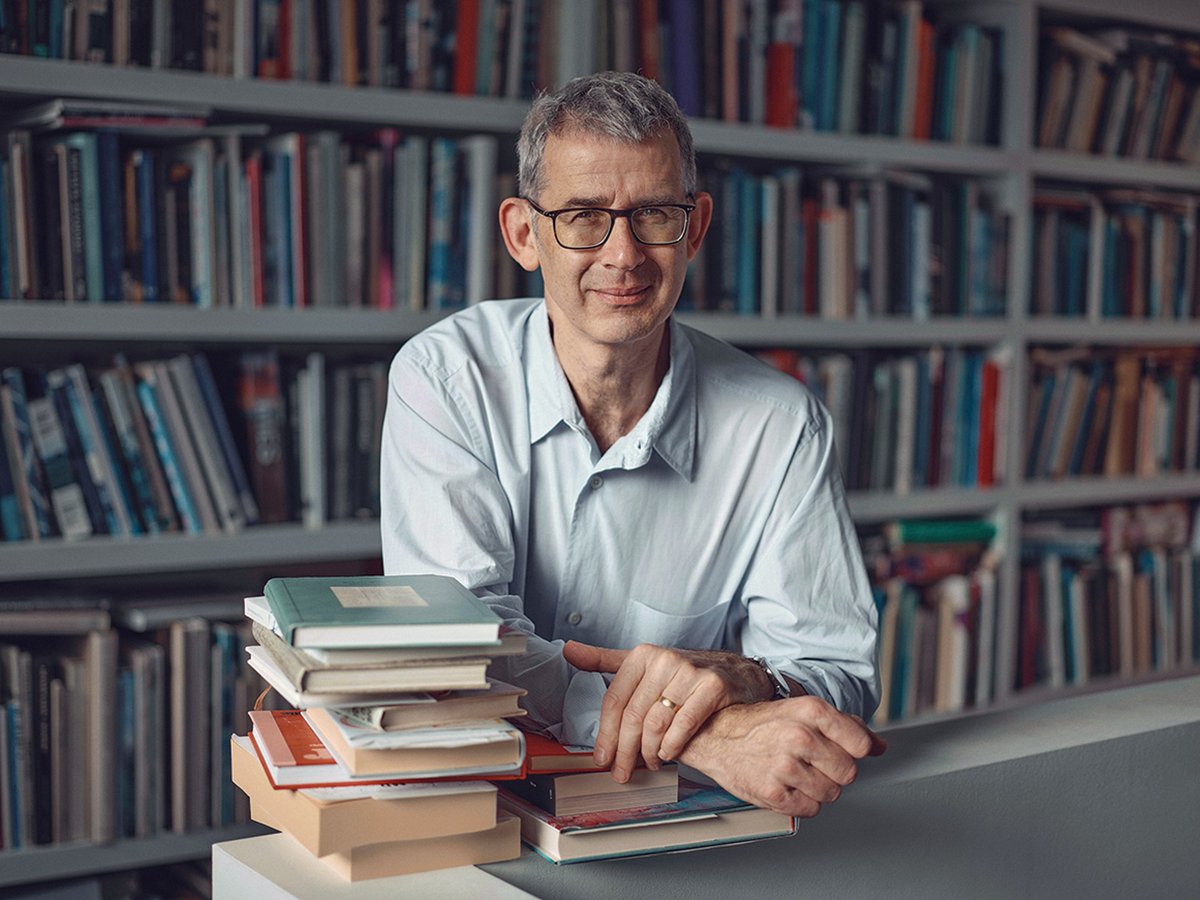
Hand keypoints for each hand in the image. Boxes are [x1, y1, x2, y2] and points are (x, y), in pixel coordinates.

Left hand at [562, 640, 774, 780]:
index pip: (614, 701)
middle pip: (633, 715)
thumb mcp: (642, 664)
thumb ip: (604, 660)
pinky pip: (684, 723)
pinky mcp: (713, 686)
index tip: (602, 758)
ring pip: (656, 722)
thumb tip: (569, 651)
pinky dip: (673, 745)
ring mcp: (690, 672)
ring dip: (649, 752)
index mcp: (642, 655)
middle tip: (622, 771)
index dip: (606, 735)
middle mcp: (664, 659)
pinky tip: (668, 754)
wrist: (733, 673)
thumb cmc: (682, 675)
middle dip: (625, 751)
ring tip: (649, 763)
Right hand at [678, 695, 887, 817]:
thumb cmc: (762, 723)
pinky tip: (788, 785)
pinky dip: (803, 802)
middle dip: (835, 770)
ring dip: (819, 788)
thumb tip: (880, 746)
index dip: (855, 750)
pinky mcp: (773, 793)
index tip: (843, 749)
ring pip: (832, 793)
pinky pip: (811, 810)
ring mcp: (785, 766)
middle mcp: (799, 736)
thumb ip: (845, 726)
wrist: (717, 734)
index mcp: (810, 711)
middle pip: (849, 772)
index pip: (861, 743)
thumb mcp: (803, 711)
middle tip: (814, 761)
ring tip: (798, 772)